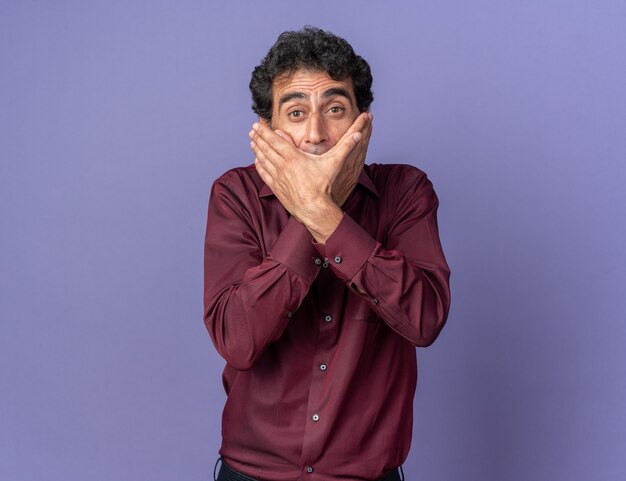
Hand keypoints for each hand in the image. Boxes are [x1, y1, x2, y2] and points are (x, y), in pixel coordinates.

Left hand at [249, 112, 371, 241]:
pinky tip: (256, 161)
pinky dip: (259, 166)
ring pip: (263, 160)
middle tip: (252, 129)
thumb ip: (346, 146)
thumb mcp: (335, 163)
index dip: (265, 131)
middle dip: (258, 137)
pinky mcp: (277, 189)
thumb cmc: (324, 186)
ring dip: (256, 150)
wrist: (315, 209)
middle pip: (266, 148)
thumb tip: (360, 133)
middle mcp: (282, 166)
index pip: (275, 140)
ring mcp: (278, 178)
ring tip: (252, 141)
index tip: (257, 124)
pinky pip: (264, 175)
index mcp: (293, 157)